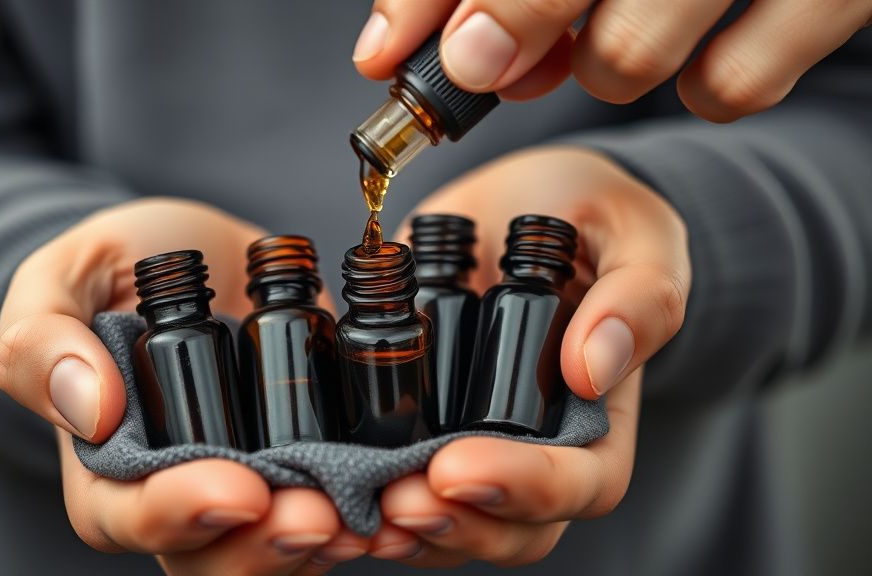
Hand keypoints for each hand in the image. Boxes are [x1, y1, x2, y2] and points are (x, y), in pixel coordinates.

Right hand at [0, 198, 357, 573]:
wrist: (194, 249)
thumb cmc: (116, 262)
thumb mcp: (64, 277)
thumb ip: (42, 338)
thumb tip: (89, 408)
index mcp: (106, 460)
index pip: (125, 517)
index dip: (177, 514)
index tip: (235, 492)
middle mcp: (177, 486)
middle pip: (210, 554)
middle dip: (263, 546)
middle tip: (317, 517)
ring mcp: (248, 475)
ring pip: (275, 546)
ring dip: (321, 539)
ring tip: (364, 516)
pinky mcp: (305, 454)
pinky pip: (332, 503)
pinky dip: (365, 505)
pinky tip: (397, 491)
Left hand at [353, 0, 871, 121]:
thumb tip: (396, 43)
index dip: (424, 2)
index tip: (385, 57)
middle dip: (510, 30)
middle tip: (495, 60)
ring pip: (625, 58)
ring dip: (604, 66)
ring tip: (621, 31)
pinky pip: (729, 90)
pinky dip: (702, 90)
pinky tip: (702, 52)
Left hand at [369, 147, 689, 565]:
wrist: (527, 194)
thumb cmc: (598, 214)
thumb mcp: (636, 235)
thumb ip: (638, 296)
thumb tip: (592, 368)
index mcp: (599, 416)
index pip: (581, 484)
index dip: (525, 491)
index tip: (459, 469)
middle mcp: (536, 443)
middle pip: (510, 526)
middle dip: (453, 524)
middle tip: (396, 501)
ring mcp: (472, 436)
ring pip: (449, 520)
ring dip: (404, 525)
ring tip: (357, 506)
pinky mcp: (416, 415)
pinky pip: (395, 476)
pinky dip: (362, 489)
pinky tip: (325, 480)